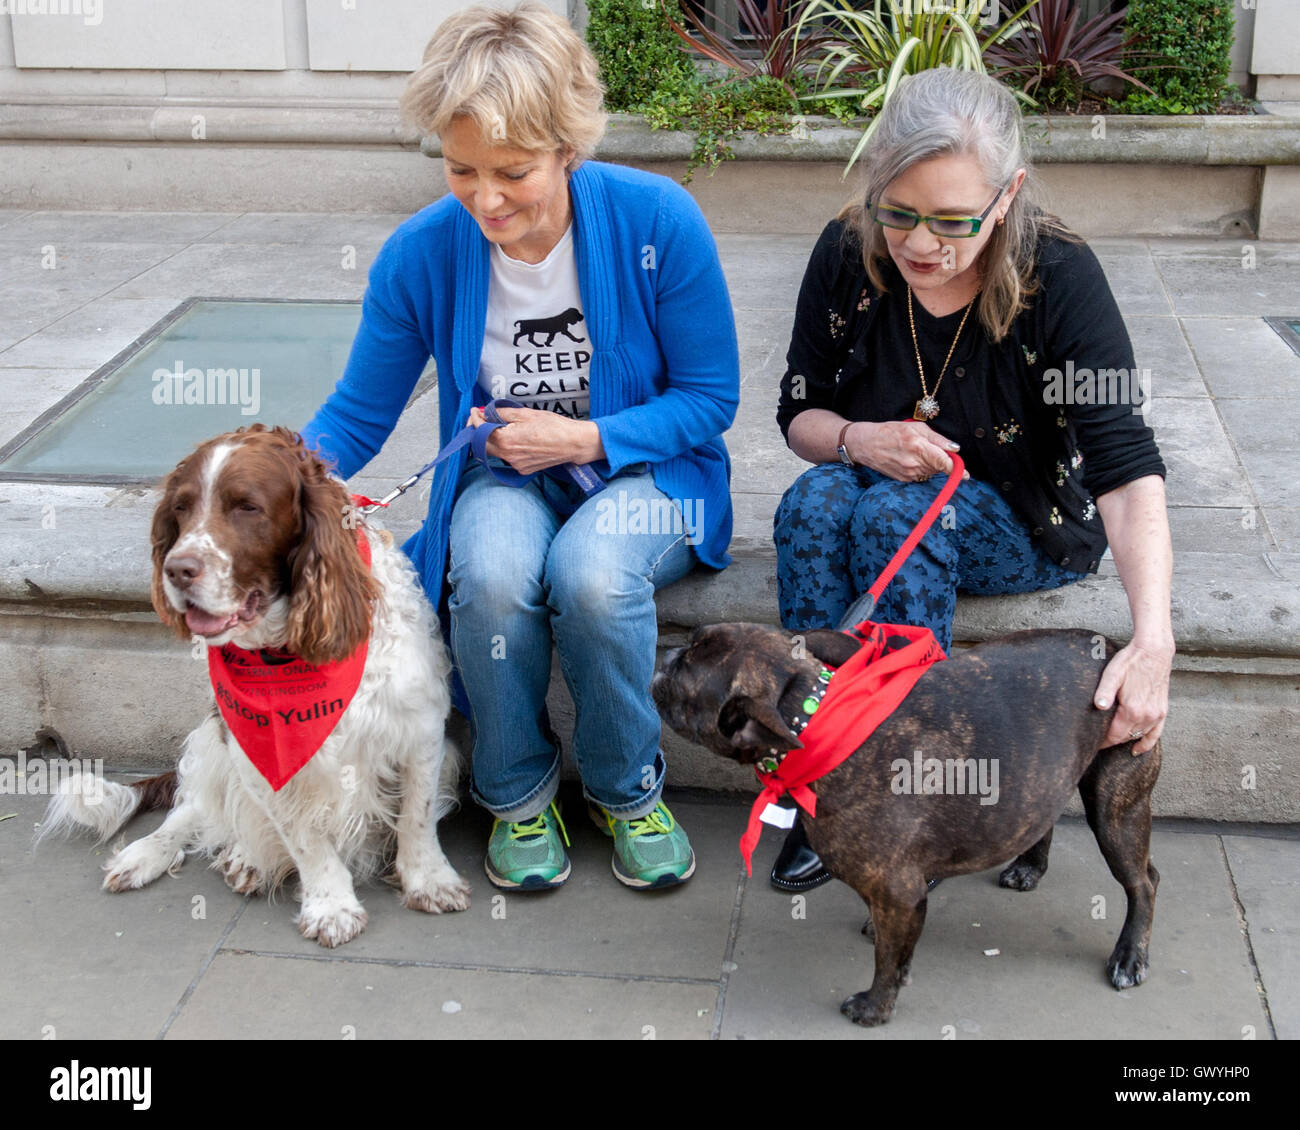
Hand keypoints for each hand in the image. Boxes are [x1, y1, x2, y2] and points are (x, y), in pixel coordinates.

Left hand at [466, 405, 601, 473]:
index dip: (474, 419)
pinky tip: (513, 439)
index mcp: (506, 440)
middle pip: (482, 445)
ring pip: (494, 453)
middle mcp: (508, 456)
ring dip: (491, 440)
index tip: (475, 411)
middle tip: (480, 419)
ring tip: (497, 427)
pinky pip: (507, 458)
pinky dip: (505, 448)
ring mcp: (516, 465)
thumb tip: (487, 412)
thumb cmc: (553, 426)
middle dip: (478, 431)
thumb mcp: (525, 413)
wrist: (572, 443)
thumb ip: (502, 413)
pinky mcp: (523, 469)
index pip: (480, 430)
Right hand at [847, 420, 968, 482]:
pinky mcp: (904, 479)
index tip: (966, 475)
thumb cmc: (890, 431)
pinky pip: (921, 475)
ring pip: (931, 471)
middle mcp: (914, 463)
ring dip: (930, 463)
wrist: (865, 444)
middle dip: (940, 459)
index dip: (957, 469)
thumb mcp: (915, 428)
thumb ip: (937, 439)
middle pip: (939, 467)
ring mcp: (908, 474)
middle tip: (929, 447)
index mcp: (919, 447)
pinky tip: (909, 458)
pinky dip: (921, 467)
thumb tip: (955, 448)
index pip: (944, 463)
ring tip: (915, 451)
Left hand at [1094, 640, 1172, 754]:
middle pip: (1124, 737)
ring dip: (1124, 739)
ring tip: (1111, 741)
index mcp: (1132, 710)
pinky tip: (1137, 750)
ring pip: (1138, 736)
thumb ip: (1104, 692)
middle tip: (1097, 740)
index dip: (1102, 741)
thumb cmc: (1130, 661)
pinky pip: (1156, 734)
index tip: (1091, 742)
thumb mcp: (1112, 674)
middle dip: (1110, 740)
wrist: (1154, 651)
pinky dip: (1147, 743)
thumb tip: (1098, 707)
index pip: (1114, 735)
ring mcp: (1156, 714)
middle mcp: (1146, 716)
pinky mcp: (1162, 710)